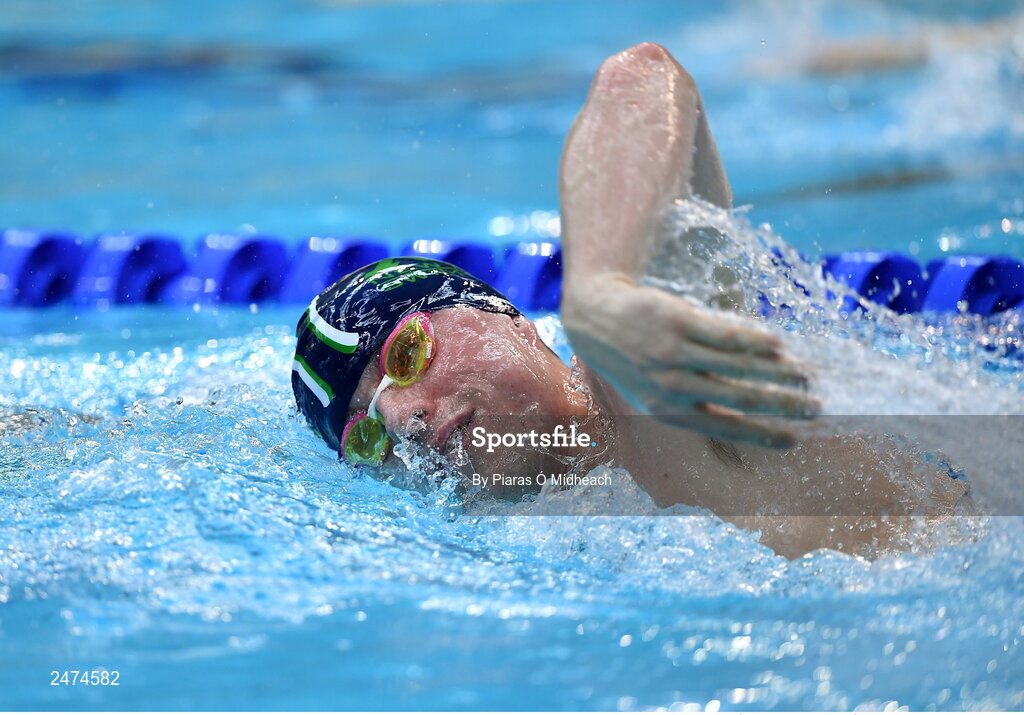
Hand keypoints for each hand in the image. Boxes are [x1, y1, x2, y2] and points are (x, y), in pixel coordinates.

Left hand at [562, 274, 818, 447]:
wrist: (595, 316)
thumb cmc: (630, 358)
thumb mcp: (651, 391)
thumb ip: (690, 404)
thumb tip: (740, 414)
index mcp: (667, 411)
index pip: (725, 427)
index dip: (762, 435)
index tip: (793, 440)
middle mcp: (671, 386)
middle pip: (740, 398)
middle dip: (782, 405)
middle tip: (814, 407)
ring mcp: (673, 354)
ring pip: (737, 366)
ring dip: (778, 372)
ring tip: (805, 375)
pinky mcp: (675, 322)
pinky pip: (724, 335)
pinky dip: (755, 341)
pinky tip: (779, 344)